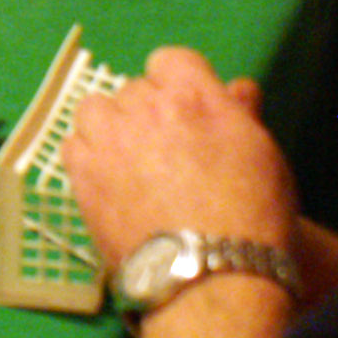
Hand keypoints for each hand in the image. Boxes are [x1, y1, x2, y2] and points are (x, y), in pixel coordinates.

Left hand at [60, 47, 301, 273]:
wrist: (207, 277)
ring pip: (96, 110)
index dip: (177, 85)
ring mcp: (108, 138)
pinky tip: (108, 184)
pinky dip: (87, 158)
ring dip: (110, 129)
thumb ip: (242, 115)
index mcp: (193, 96)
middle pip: (134, 90)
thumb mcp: (263, 158)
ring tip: (130, 165)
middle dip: (148, 114)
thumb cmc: (251, 219)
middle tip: (166, 154)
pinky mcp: (82, 172)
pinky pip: (74, 145)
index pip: (171, 60)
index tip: (185, 115)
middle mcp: (146, 107)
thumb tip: (237, 88)